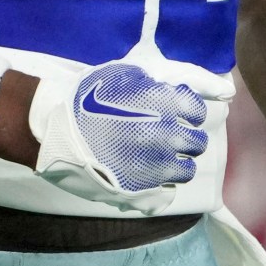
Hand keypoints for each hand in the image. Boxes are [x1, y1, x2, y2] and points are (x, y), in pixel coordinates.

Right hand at [27, 61, 221, 213]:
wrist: (55, 128)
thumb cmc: (89, 96)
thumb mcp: (129, 73)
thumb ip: (168, 79)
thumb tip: (209, 90)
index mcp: (167, 104)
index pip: (197, 111)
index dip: (185, 111)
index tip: (172, 112)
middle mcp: (168, 136)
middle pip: (196, 143)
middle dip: (184, 138)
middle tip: (164, 136)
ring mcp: (156, 166)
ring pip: (185, 171)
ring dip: (174, 163)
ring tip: (153, 158)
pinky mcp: (142, 190)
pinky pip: (166, 193)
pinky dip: (159, 185)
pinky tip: (141, 174)